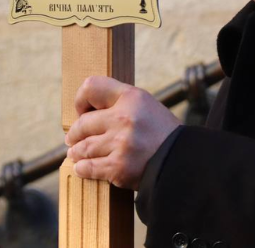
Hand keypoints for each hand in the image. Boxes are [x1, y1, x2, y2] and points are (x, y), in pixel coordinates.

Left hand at [65, 76, 181, 189]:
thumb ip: (120, 102)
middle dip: (75, 134)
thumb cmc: (161, 132)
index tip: (82, 111)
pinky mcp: (119, 167)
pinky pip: (89, 167)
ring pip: (84, 147)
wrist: (183, 161)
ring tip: (75, 153)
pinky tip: (81, 167)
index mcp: (131, 97)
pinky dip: (82, 168)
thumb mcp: (145, 105)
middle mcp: (124, 118)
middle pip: (83, 123)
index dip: (81, 99)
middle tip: (72, 139)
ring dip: (76, 152)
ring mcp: (120, 144)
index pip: (91, 87)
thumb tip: (87, 109)